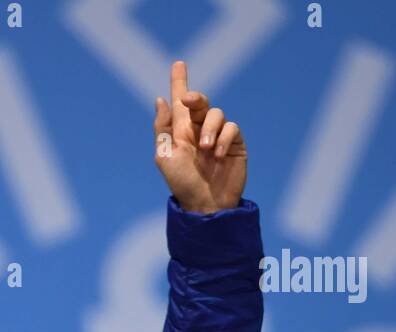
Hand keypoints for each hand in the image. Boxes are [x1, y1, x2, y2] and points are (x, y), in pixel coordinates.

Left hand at [153, 62, 245, 213]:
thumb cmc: (182, 183)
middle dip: (195, 98)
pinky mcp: (235, 143)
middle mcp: (199, 130)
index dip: (179, 82)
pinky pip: (232, 128)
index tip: (178, 63)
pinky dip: (224, 137)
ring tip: (205, 149)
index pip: (179, 103)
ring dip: (210, 129)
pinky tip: (217, 154)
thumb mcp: (165, 156)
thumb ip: (163, 128)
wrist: (205, 204)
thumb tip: (161, 99)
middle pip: (200, 102)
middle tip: (189, 100)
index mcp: (180, 131)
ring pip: (217, 114)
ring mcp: (218, 136)